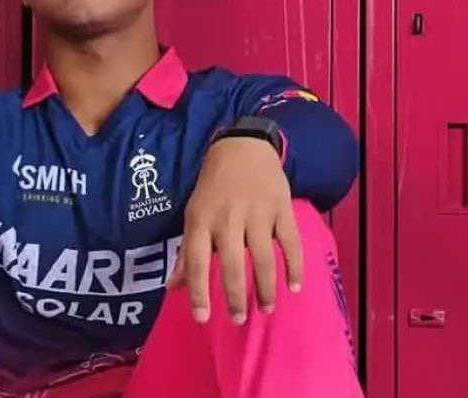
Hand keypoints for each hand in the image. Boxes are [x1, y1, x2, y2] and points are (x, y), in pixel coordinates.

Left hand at [169, 137, 303, 324]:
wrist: (242, 147)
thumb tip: (173, 288)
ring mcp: (257, 212)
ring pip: (262, 257)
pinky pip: (290, 242)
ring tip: (266, 308)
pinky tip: (294, 286)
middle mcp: (227, 217)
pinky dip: (294, 266)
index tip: (202, 318)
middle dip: (235, 296)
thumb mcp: (193, 214)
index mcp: (201, 219)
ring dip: (265, 287)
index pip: (195, 261)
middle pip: (230, 264)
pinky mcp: (281, 208)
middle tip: (239, 320)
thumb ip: (186, 253)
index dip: (198, 291)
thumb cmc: (213, 187)